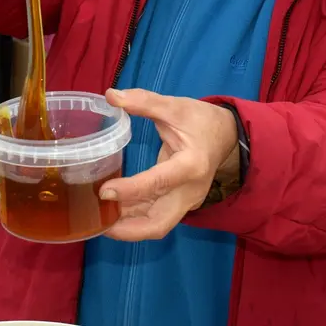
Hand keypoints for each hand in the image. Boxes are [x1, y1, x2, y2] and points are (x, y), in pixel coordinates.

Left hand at [100, 88, 239, 241]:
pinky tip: (111, 212)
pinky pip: (156, 216)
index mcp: (192, 165)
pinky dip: (134, 219)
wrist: (227, 135)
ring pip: (155, 224)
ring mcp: (187, 201)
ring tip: (98, 219)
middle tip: (98, 223)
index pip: (158, 183)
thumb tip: (111, 95)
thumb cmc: (201, 120)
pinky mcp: (180, 203)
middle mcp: (190, 191)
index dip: (130, 190)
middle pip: (159, 223)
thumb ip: (144, 101)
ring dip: (127, 226)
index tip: (104, 191)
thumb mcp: (174, 106)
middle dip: (128, 229)